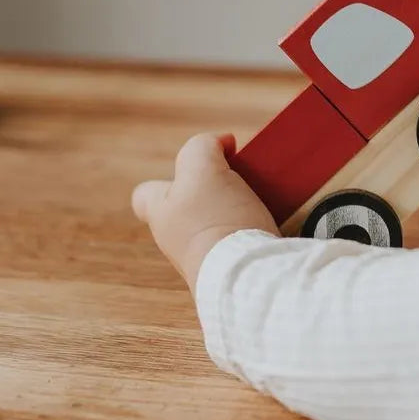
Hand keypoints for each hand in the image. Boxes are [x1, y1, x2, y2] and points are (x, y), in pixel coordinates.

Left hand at [132, 133, 279, 293]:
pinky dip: (255, 233)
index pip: (147, 195)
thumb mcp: (202, 166)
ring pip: (217, 227)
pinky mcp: (233, 273)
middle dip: (211, 193)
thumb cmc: (216, 221)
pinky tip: (272, 224)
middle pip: (187, 209)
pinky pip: (241, 246)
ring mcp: (205, 260)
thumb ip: (202, 147)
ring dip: (238, 212)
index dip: (168, 177)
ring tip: (261, 201)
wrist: (245, 275)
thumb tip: (220, 144)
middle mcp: (177, 241)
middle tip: (236, 181)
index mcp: (161, 216)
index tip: (203, 166)